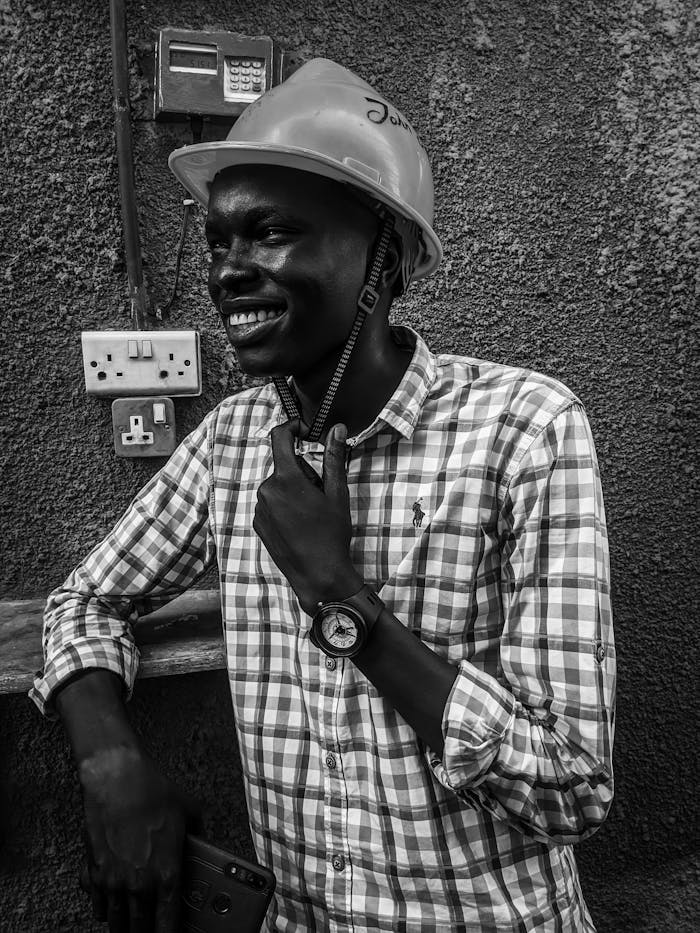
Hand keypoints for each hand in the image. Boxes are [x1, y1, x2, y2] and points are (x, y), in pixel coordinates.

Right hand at [78, 746, 200, 932]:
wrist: (117, 777)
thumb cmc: (154, 791)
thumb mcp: (190, 811)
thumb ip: (199, 835)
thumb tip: (205, 843)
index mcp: (167, 873)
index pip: (168, 924)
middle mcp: (138, 883)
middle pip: (140, 929)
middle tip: (152, 930)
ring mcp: (113, 881)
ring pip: (117, 922)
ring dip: (125, 926)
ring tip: (132, 926)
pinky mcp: (94, 871)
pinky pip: (96, 905)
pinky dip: (103, 909)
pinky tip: (108, 908)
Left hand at [253, 420, 362, 613]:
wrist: (318, 576)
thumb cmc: (332, 535)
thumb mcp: (337, 494)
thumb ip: (334, 458)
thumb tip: (336, 428)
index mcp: (286, 479)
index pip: (280, 437)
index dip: (293, 427)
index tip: (306, 431)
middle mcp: (266, 491)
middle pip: (284, 466)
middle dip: (303, 472)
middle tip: (321, 494)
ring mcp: (259, 509)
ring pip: (278, 486)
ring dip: (293, 490)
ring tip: (311, 515)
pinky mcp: (257, 524)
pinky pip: (271, 503)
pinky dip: (284, 506)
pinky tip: (299, 526)